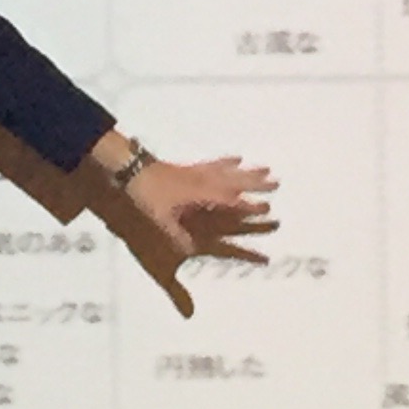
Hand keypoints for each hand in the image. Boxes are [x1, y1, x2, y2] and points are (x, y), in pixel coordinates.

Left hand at [113, 153, 279, 264]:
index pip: (230, 202)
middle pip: (236, 182)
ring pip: (230, 171)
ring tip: (266, 168)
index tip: (267, 209)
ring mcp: (199, 172)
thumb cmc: (146, 196)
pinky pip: (214, 163)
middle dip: (257, 184)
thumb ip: (176, 236)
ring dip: (248, 171)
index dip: (248, 207)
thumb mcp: (160, 221)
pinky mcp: (191, 167)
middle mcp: (204, 182)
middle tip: (277, 183)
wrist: (131, 168)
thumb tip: (188, 251)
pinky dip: (227, 161)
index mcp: (200, 196)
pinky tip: (237, 157)